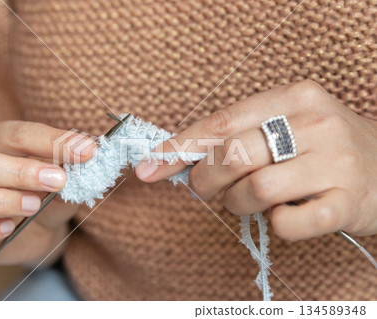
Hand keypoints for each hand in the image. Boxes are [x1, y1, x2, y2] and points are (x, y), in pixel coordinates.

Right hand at [0, 121, 94, 264]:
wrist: (40, 231)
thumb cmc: (48, 196)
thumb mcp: (65, 181)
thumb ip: (71, 170)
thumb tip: (87, 154)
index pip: (16, 134)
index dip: (52, 141)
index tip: (86, 150)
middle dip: (19, 171)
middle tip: (58, 180)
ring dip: (0, 201)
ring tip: (34, 206)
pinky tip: (8, 228)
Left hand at [136, 80, 376, 240]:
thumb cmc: (322, 147)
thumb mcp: (284, 125)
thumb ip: (238, 136)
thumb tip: (180, 158)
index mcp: (293, 98)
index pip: (222, 122)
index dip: (180, 147)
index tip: (148, 168)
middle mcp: (316, 124)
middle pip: (233, 156)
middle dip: (206, 180)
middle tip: (209, 190)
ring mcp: (335, 163)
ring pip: (255, 190)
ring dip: (238, 203)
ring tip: (248, 201)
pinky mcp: (347, 202)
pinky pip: (288, 223)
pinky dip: (276, 225)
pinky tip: (283, 215)